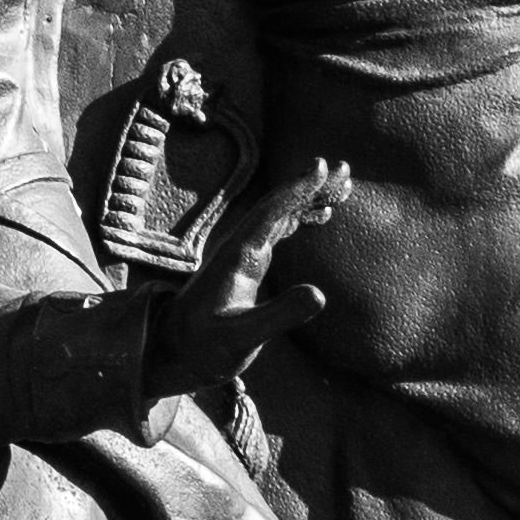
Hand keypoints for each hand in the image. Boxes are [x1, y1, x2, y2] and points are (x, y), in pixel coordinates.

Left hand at [152, 163, 352, 398]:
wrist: (175, 352)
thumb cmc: (205, 348)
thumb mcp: (242, 339)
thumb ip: (278, 316)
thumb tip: (319, 294)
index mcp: (239, 258)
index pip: (270, 213)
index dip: (295, 189)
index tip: (319, 167)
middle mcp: (241, 248)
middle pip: (279, 206)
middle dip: (311, 186)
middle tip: (344, 168)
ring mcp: (244, 255)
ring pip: (281, 215)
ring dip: (310, 198)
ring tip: (344, 185)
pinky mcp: (248, 266)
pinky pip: (278, 231)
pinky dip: (301, 218)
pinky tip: (321, 215)